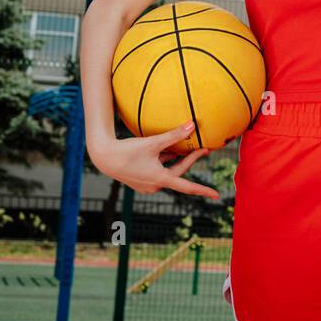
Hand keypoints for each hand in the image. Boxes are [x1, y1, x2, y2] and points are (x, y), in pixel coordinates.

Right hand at [89, 121, 217, 197]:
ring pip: (168, 171)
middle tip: (203, 149)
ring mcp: (147, 185)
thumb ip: (174, 135)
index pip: (187, 186)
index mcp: (160, 179)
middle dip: (190, 160)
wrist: (104, 157)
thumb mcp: (153, 142)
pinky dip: (164, 162)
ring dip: (175, 160)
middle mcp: (155, 185)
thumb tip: (192, 125)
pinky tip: (164, 152)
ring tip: (182, 148)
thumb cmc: (128, 150)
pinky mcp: (141, 181)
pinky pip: (158, 171)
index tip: (216, 194)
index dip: (203, 190)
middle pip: (179, 172)